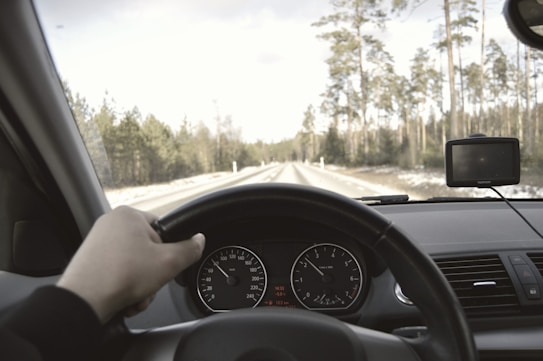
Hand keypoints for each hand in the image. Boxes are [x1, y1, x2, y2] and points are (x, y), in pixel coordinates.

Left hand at [57, 206, 204, 323]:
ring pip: (134, 263)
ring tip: (135, 294)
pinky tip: (124, 297)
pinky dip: (125, 285)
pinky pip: (119, 270)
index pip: (163, 228)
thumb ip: (190, 250)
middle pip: (149, 248)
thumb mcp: (169, 262)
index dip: (170, 250)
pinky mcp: (91, 259)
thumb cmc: (121, 276)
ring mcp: (99, 241)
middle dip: (153, 272)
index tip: (166, 265)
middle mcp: (111, 223)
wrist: (84, 301)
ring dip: (141, 282)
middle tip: (150, 283)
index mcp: (129, 214)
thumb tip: (199, 241)